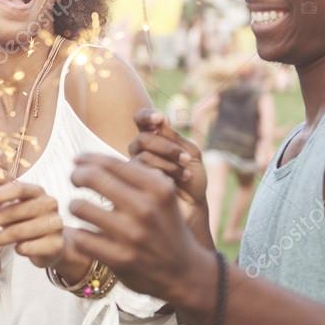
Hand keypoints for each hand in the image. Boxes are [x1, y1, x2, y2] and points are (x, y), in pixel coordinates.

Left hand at [0, 180, 81, 270]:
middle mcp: (49, 204)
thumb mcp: (15, 211)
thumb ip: (1, 207)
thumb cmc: (28, 224)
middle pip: (14, 212)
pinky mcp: (56, 244)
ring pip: (18, 231)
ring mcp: (55, 224)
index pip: (17, 188)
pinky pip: (28, 247)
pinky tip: (13, 249)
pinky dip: (16, 249)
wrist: (53, 245)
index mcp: (38, 191)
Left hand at [68, 153, 211, 304]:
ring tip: (79, 208)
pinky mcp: (120, 259)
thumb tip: (96, 159)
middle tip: (75, 180)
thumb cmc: (166, 226)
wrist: (185, 272)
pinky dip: (77, 234)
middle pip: (92, 177)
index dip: (88, 158)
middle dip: (76, 176)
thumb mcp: (164, 196)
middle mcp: (145, 208)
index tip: (77, 161)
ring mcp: (131, 235)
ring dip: (75, 206)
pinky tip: (82, 233)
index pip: (111, 162)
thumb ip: (138, 175)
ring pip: (80, 207)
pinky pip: (80, 238)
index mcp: (157, 188)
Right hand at [130, 109, 208, 235]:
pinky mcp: (131, 183)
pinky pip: (142, 171)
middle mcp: (140, 151)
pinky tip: (176, 183)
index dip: (146, 116)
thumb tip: (160, 121)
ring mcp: (134, 167)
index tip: (160, 119)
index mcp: (154, 138)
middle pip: (142, 139)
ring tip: (185, 173)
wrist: (193, 208)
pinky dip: (164, 173)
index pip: (141, 120)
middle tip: (185, 157)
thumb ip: (175, 137)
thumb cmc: (192, 181)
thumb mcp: (190, 154)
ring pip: (142, 155)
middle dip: (166, 146)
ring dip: (168, 162)